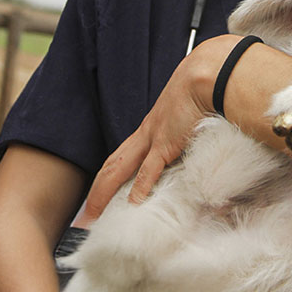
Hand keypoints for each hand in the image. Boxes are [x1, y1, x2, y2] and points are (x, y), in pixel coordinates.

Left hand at [76, 35, 233, 224]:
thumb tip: (198, 143)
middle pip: (112, 166)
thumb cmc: (203, 90)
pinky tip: (132, 206)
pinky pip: (149, 170)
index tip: (100, 196)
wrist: (206, 75)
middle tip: (85, 216)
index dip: (108, 178)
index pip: (122, 158)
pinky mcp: (166, 143)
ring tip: (93, 215)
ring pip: (119, 170)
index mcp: (151, 130)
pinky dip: (139, 189)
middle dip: (96, 191)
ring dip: (103, 193)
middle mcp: (146, 135)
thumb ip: (192, 132)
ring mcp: (153, 138)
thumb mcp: (192, 115)